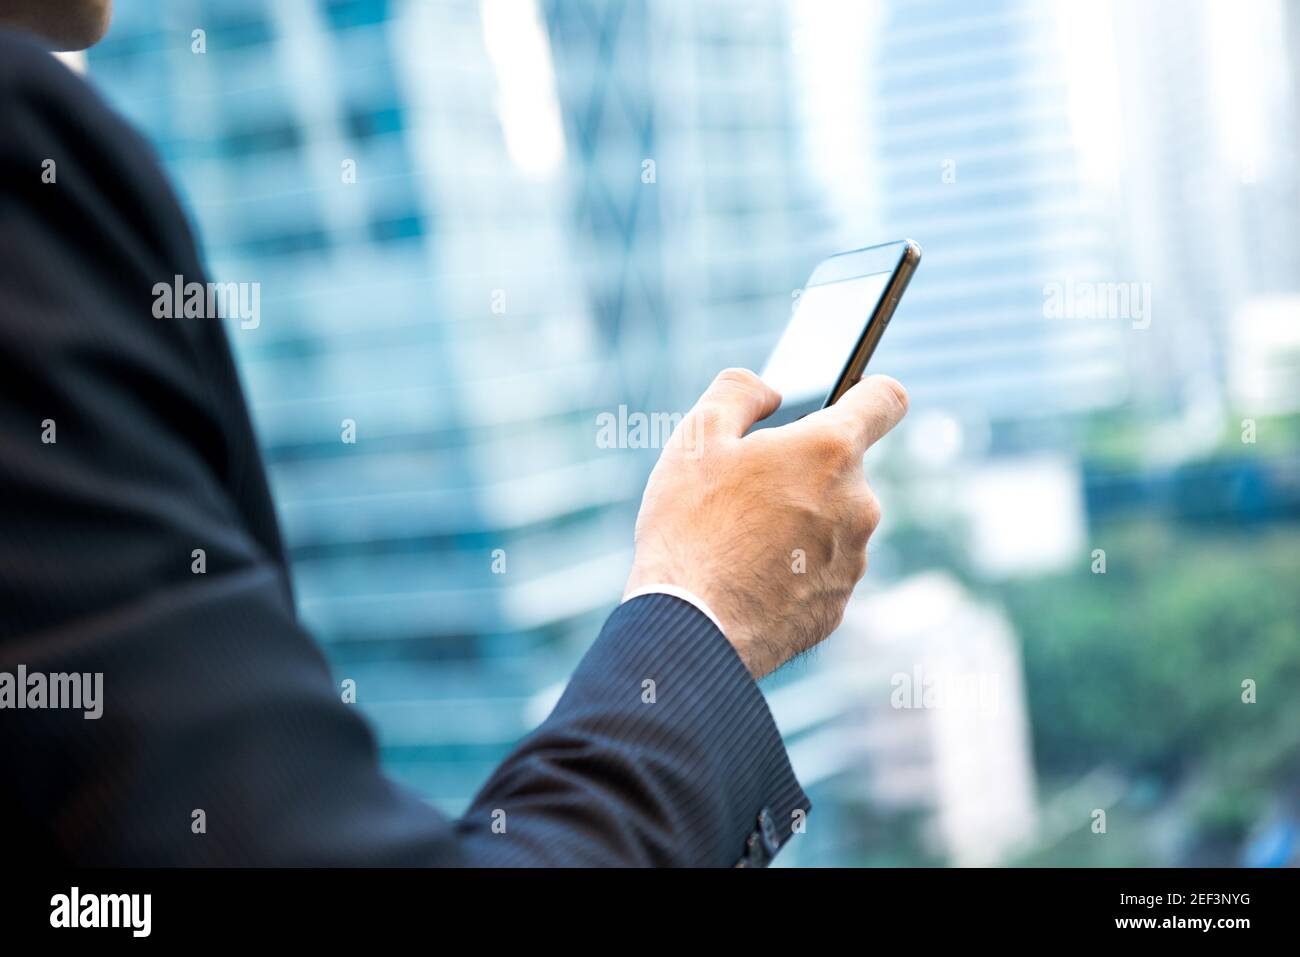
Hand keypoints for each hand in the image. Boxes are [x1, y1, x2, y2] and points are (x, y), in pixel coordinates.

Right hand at [624, 368, 907, 677]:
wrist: (690, 627)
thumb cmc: (691, 526)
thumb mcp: (696, 437)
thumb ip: (738, 393)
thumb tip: (768, 390)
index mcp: (829, 451)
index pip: (885, 400)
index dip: (868, 391)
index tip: (850, 397)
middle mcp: (858, 503)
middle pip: (841, 470)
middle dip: (802, 472)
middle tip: (743, 490)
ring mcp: (853, 560)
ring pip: (831, 524)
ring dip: (798, 523)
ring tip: (737, 542)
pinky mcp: (837, 605)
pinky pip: (819, 572)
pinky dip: (792, 570)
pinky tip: (746, 579)